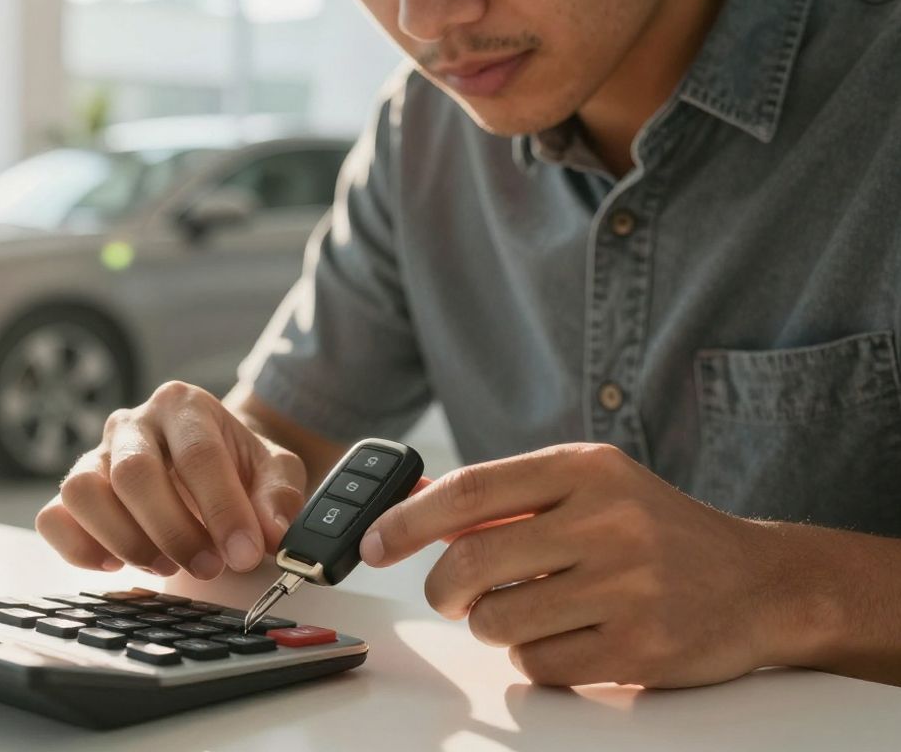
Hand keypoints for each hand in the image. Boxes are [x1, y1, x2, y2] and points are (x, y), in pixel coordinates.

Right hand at [36, 381, 307, 578]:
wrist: (212, 462)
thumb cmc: (239, 466)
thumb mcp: (275, 471)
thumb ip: (279, 498)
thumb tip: (272, 533)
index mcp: (184, 406)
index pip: (198, 455)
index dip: (222, 509)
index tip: (244, 553)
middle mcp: (133, 424)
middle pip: (133, 472)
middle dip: (173, 531)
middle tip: (207, 567)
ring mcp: (97, 456)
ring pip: (82, 491)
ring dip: (125, 540)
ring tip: (164, 566)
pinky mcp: (73, 493)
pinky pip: (53, 518)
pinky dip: (79, 547)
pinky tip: (117, 563)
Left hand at [359, 443, 788, 687]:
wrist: (761, 583)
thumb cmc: (657, 532)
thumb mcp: (591, 489)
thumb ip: (509, 498)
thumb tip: (413, 506)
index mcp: (587, 468)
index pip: (470, 489)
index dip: (406, 520)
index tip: (372, 544)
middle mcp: (608, 520)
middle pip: (471, 561)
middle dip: (444, 589)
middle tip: (451, 596)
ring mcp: (628, 586)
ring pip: (498, 620)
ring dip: (494, 625)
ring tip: (529, 612)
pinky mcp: (639, 648)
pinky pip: (538, 665)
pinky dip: (535, 658)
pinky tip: (569, 638)